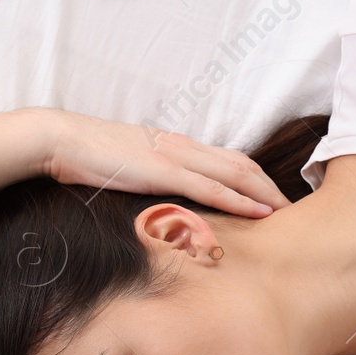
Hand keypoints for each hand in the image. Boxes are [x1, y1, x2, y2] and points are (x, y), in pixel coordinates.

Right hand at [36, 108, 292, 217]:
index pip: (228, 159)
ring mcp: (174, 157)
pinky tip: (260, 212)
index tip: (274, 198)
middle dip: (271, 187)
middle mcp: (182, 147)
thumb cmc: (87, 157)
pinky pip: (211, 187)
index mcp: (175, 146)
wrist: (60, 141)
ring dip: (266, 194)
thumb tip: (162, 196)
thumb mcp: (127, 167)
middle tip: (295, 209)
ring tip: (288, 213)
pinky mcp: (163, 171)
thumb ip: (150, 178)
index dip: (256, 178)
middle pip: (242, 164)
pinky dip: (239, 200)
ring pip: (235, 174)